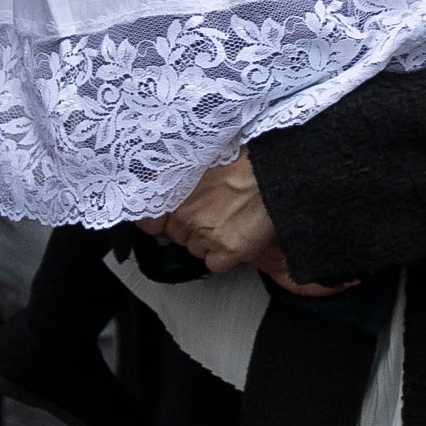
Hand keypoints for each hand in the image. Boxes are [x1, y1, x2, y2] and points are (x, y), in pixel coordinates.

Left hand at [161, 152, 344, 295]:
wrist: (275, 172)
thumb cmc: (245, 161)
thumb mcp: (203, 161)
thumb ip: (183, 179)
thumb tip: (175, 189)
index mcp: (176, 192)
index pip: (151, 222)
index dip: (165, 222)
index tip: (172, 222)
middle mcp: (185, 217)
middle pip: (179, 237)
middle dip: (193, 230)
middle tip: (216, 216)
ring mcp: (205, 235)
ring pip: (197, 250)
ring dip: (210, 243)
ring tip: (231, 223)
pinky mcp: (227, 251)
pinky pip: (215, 264)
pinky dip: (225, 257)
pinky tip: (238, 237)